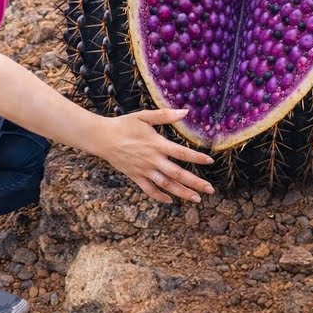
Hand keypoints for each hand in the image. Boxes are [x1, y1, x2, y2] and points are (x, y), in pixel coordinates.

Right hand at [91, 108, 214, 203]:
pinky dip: (160, 196)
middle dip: (195, 183)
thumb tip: (186, 111)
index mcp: (156, 144)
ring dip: (182, 193)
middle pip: (177, 174)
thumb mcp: (144, 116)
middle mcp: (152, 159)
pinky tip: (170, 200)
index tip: (210, 161)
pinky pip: (149, 190)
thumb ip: (165, 115)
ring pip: (166, 185)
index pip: (181, 153)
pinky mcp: (135, 176)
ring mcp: (144, 170)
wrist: (102, 137)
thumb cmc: (124, 124)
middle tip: (210, 190)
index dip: (197, 157)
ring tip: (196, 199)